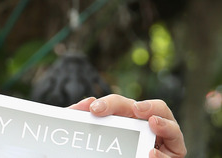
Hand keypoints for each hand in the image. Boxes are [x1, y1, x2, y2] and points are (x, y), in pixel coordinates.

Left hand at [70, 95, 185, 157]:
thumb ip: (85, 118)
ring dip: (165, 123)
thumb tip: (81, 105)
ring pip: (172, 128)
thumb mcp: (95, 133)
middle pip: (152, 109)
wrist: (115, 154)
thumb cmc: (107, 146)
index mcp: (129, 116)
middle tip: (136, 108)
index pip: (121, 104)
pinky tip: (151, 153)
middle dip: (147, 106)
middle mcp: (148, 125)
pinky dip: (163, 155)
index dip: (110, 103)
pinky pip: (175, 152)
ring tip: (153, 122)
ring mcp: (163, 140)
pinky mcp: (172, 155)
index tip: (95, 108)